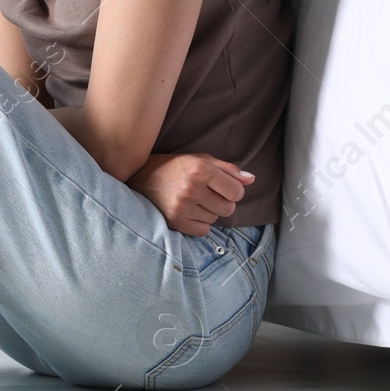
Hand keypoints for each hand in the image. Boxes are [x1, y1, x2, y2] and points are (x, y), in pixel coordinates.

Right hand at [125, 152, 254, 236]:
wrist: (137, 178)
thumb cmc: (173, 167)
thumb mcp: (200, 160)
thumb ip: (227, 169)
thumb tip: (251, 179)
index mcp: (200, 169)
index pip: (236, 191)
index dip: (234, 191)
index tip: (224, 188)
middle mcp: (192, 188)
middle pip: (229, 208)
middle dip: (223, 202)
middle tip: (207, 195)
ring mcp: (182, 206)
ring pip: (215, 219)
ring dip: (209, 212)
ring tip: (194, 201)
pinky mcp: (175, 221)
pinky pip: (203, 231)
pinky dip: (200, 224)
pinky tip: (189, 212)